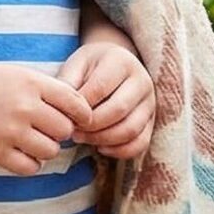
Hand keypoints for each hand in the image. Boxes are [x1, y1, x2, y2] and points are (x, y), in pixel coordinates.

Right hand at [0, 62, 90, 174]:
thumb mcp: (16, 74)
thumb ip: (46, 90)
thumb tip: (78, 112)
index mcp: (32, 82)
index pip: (76, 102)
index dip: (83, 114)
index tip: (80, 120)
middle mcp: (24, 106)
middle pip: (65, 130)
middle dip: (60, 132)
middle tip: (46, 129)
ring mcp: (10, 130)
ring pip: (50, 151)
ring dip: (45, 149)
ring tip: (32, 141)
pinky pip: (30, 167)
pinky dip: (30, 164)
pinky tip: (21, 154)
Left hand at [60, 38, 155, 161]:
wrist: (115, 65)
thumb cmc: (91, 68)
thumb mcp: (76, 66)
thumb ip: (67, 85)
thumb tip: (61, 111)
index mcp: (122, 62)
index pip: (100, 88)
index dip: (81, 107)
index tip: (64, 115)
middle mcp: (142, 81)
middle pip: (118, 110)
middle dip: (91, 126)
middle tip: (72, 131)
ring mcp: (150, 102)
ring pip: (130, 129)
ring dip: (102, 139)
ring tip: (82, 138)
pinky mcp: (152, 121)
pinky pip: (140, 143)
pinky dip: (119, 151)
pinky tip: (100, 147)